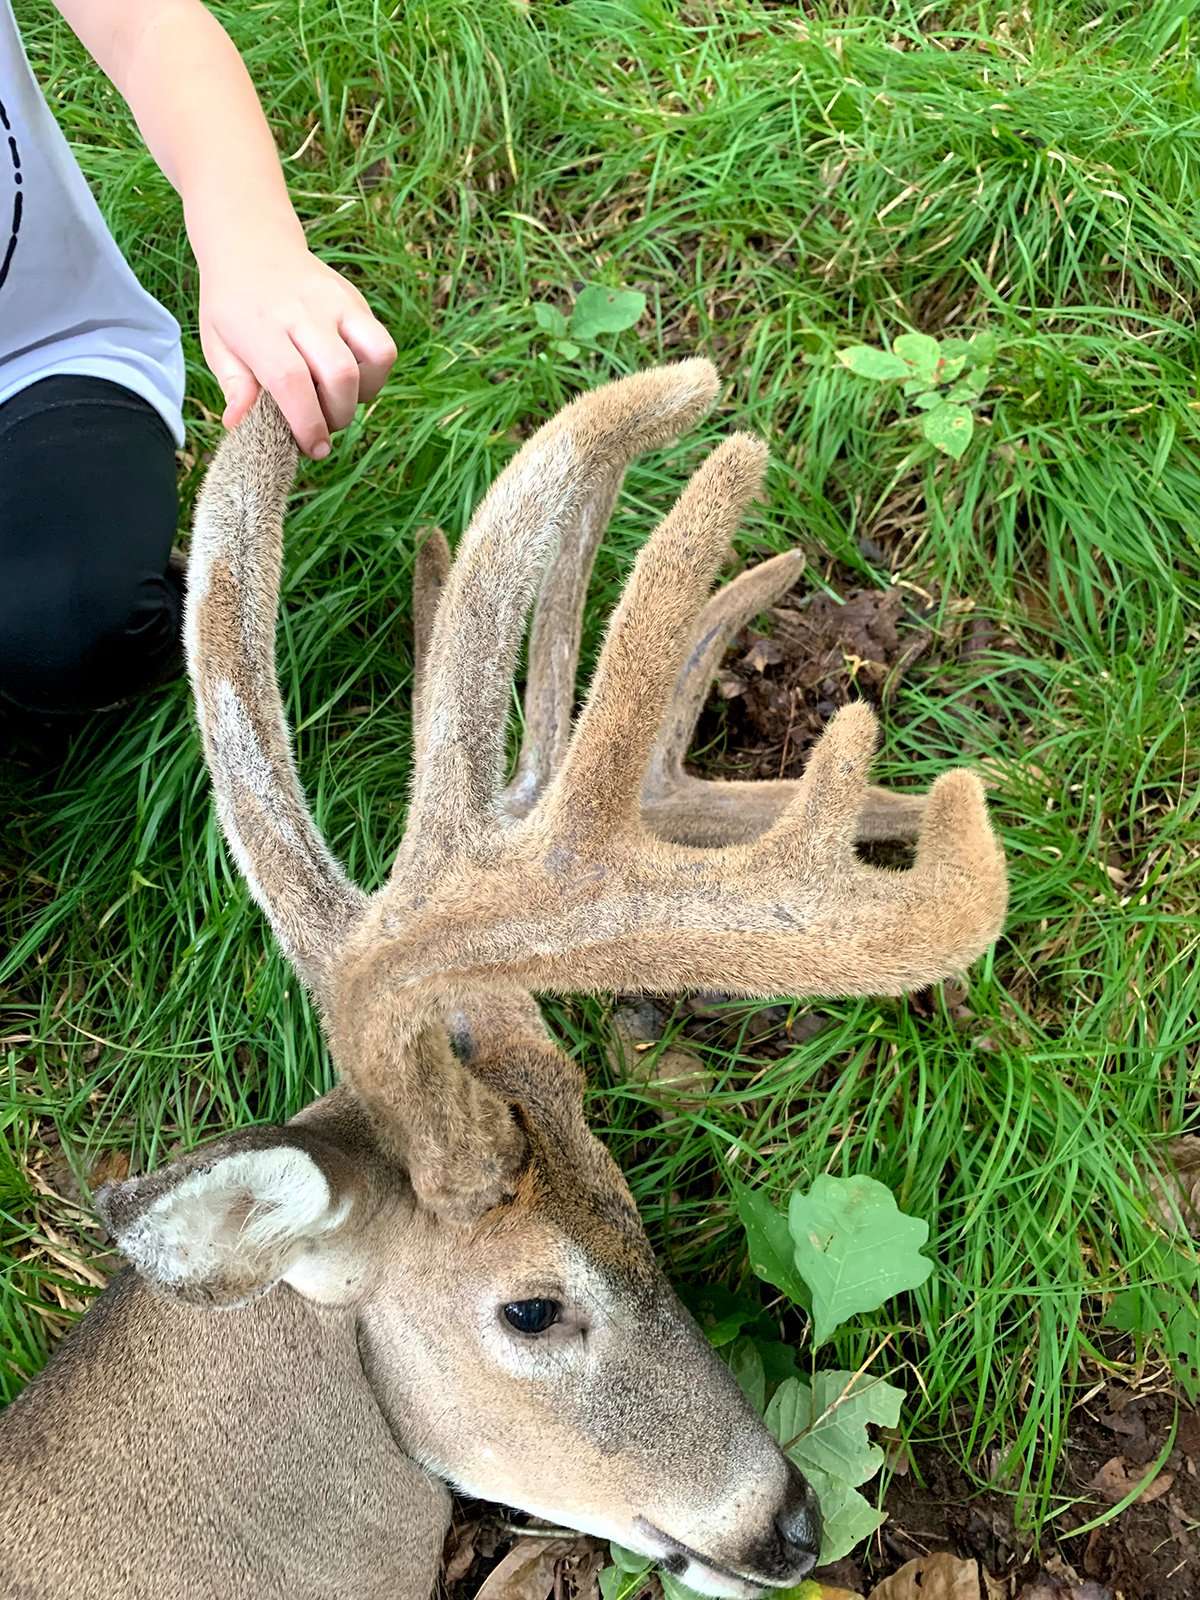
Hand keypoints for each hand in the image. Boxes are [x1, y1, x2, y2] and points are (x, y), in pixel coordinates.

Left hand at [199, 242, 396, 457]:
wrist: (251, 242)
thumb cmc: (232, 305)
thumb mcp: (216, 342)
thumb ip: (234, 385)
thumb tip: (239, 425)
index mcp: (260, 325)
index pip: (292, 381)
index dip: (307, 423)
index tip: (313, 448)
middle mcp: (303, 311)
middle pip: (340, 374)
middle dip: (338, 414)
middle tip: (322, 425)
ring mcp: (335, 302)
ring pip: (375, 356)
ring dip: (364, 393)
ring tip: (339, 399)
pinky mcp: (356, 300)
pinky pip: (381, 345)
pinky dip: (374, 373)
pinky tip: (350, 378)